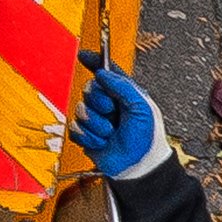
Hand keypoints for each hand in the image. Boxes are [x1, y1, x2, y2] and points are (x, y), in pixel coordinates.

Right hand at [70, 57, 173, 181]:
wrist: (139, 166)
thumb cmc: (147, 138)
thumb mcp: (141, 106)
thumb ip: (123, 85)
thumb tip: (103, 72)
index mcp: (123, 94)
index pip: (106, 72)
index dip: (94, 62)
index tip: (84, 55)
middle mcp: (108, 104)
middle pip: (88, 89)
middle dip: (98, 101)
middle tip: (111, 111)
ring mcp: (96, 120)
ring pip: (80, 110)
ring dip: (96, 123)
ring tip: (110, 132)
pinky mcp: (86, 136)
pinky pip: (75, 129)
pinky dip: (89, 137)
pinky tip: (102, 142)